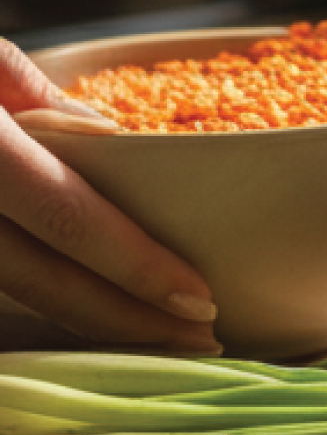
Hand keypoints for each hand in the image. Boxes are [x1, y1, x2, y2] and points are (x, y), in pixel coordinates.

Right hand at [0, 42, 218, 350]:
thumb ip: (32, 95)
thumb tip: (110, 139)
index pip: (66, 217)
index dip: (134, 265)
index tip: (197, 299)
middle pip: (37, 279)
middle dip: (121, 317)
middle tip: (199, 339)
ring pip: (3, 295)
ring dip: (78, 321)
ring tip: (149, 333)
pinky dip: (23, 306)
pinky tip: (77, 312)